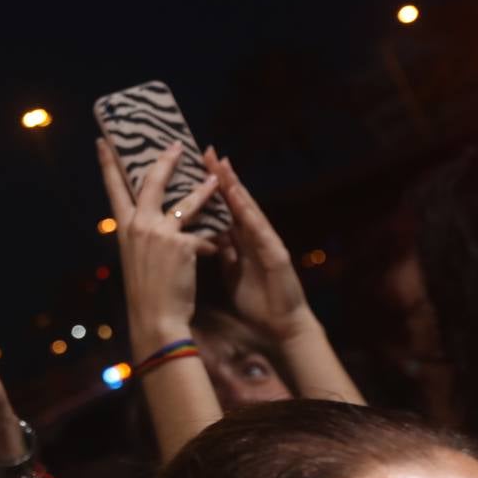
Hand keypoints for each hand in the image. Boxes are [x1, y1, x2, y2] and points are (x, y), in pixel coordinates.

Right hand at [96, 139, 218, 356]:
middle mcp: (139, 225)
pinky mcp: (181, 244)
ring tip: (215, 179)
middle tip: (176, 145)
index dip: (107, 164)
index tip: (103, 142)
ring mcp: (160, 233)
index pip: (114, 189)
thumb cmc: (146, 290)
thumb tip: (154, 219)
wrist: (155, 317)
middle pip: (151, 182)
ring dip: (204, 190)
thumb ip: (143, 234)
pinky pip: (202, 235)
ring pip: (186, 202)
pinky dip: (210, 243)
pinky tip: (217, 251)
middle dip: (165, 161)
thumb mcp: (136, 256)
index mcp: (124, 228)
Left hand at [202, 148, 313, 341]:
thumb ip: (222, 250)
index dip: (208, 187)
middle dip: (220, 176)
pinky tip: (238, 196)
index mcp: (241, 240)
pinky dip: (248, 212)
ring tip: (221, 164)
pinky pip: (259, 230)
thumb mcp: (232, 270)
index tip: (194, 166)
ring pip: (247, 209)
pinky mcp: (276, 254)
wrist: (283, 327)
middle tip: (205, 150)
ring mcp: (267, 242)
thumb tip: (203, 234)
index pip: (222, 208)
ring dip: (235, 186)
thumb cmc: (258, 300)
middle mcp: (254, 236)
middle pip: (234, 202)